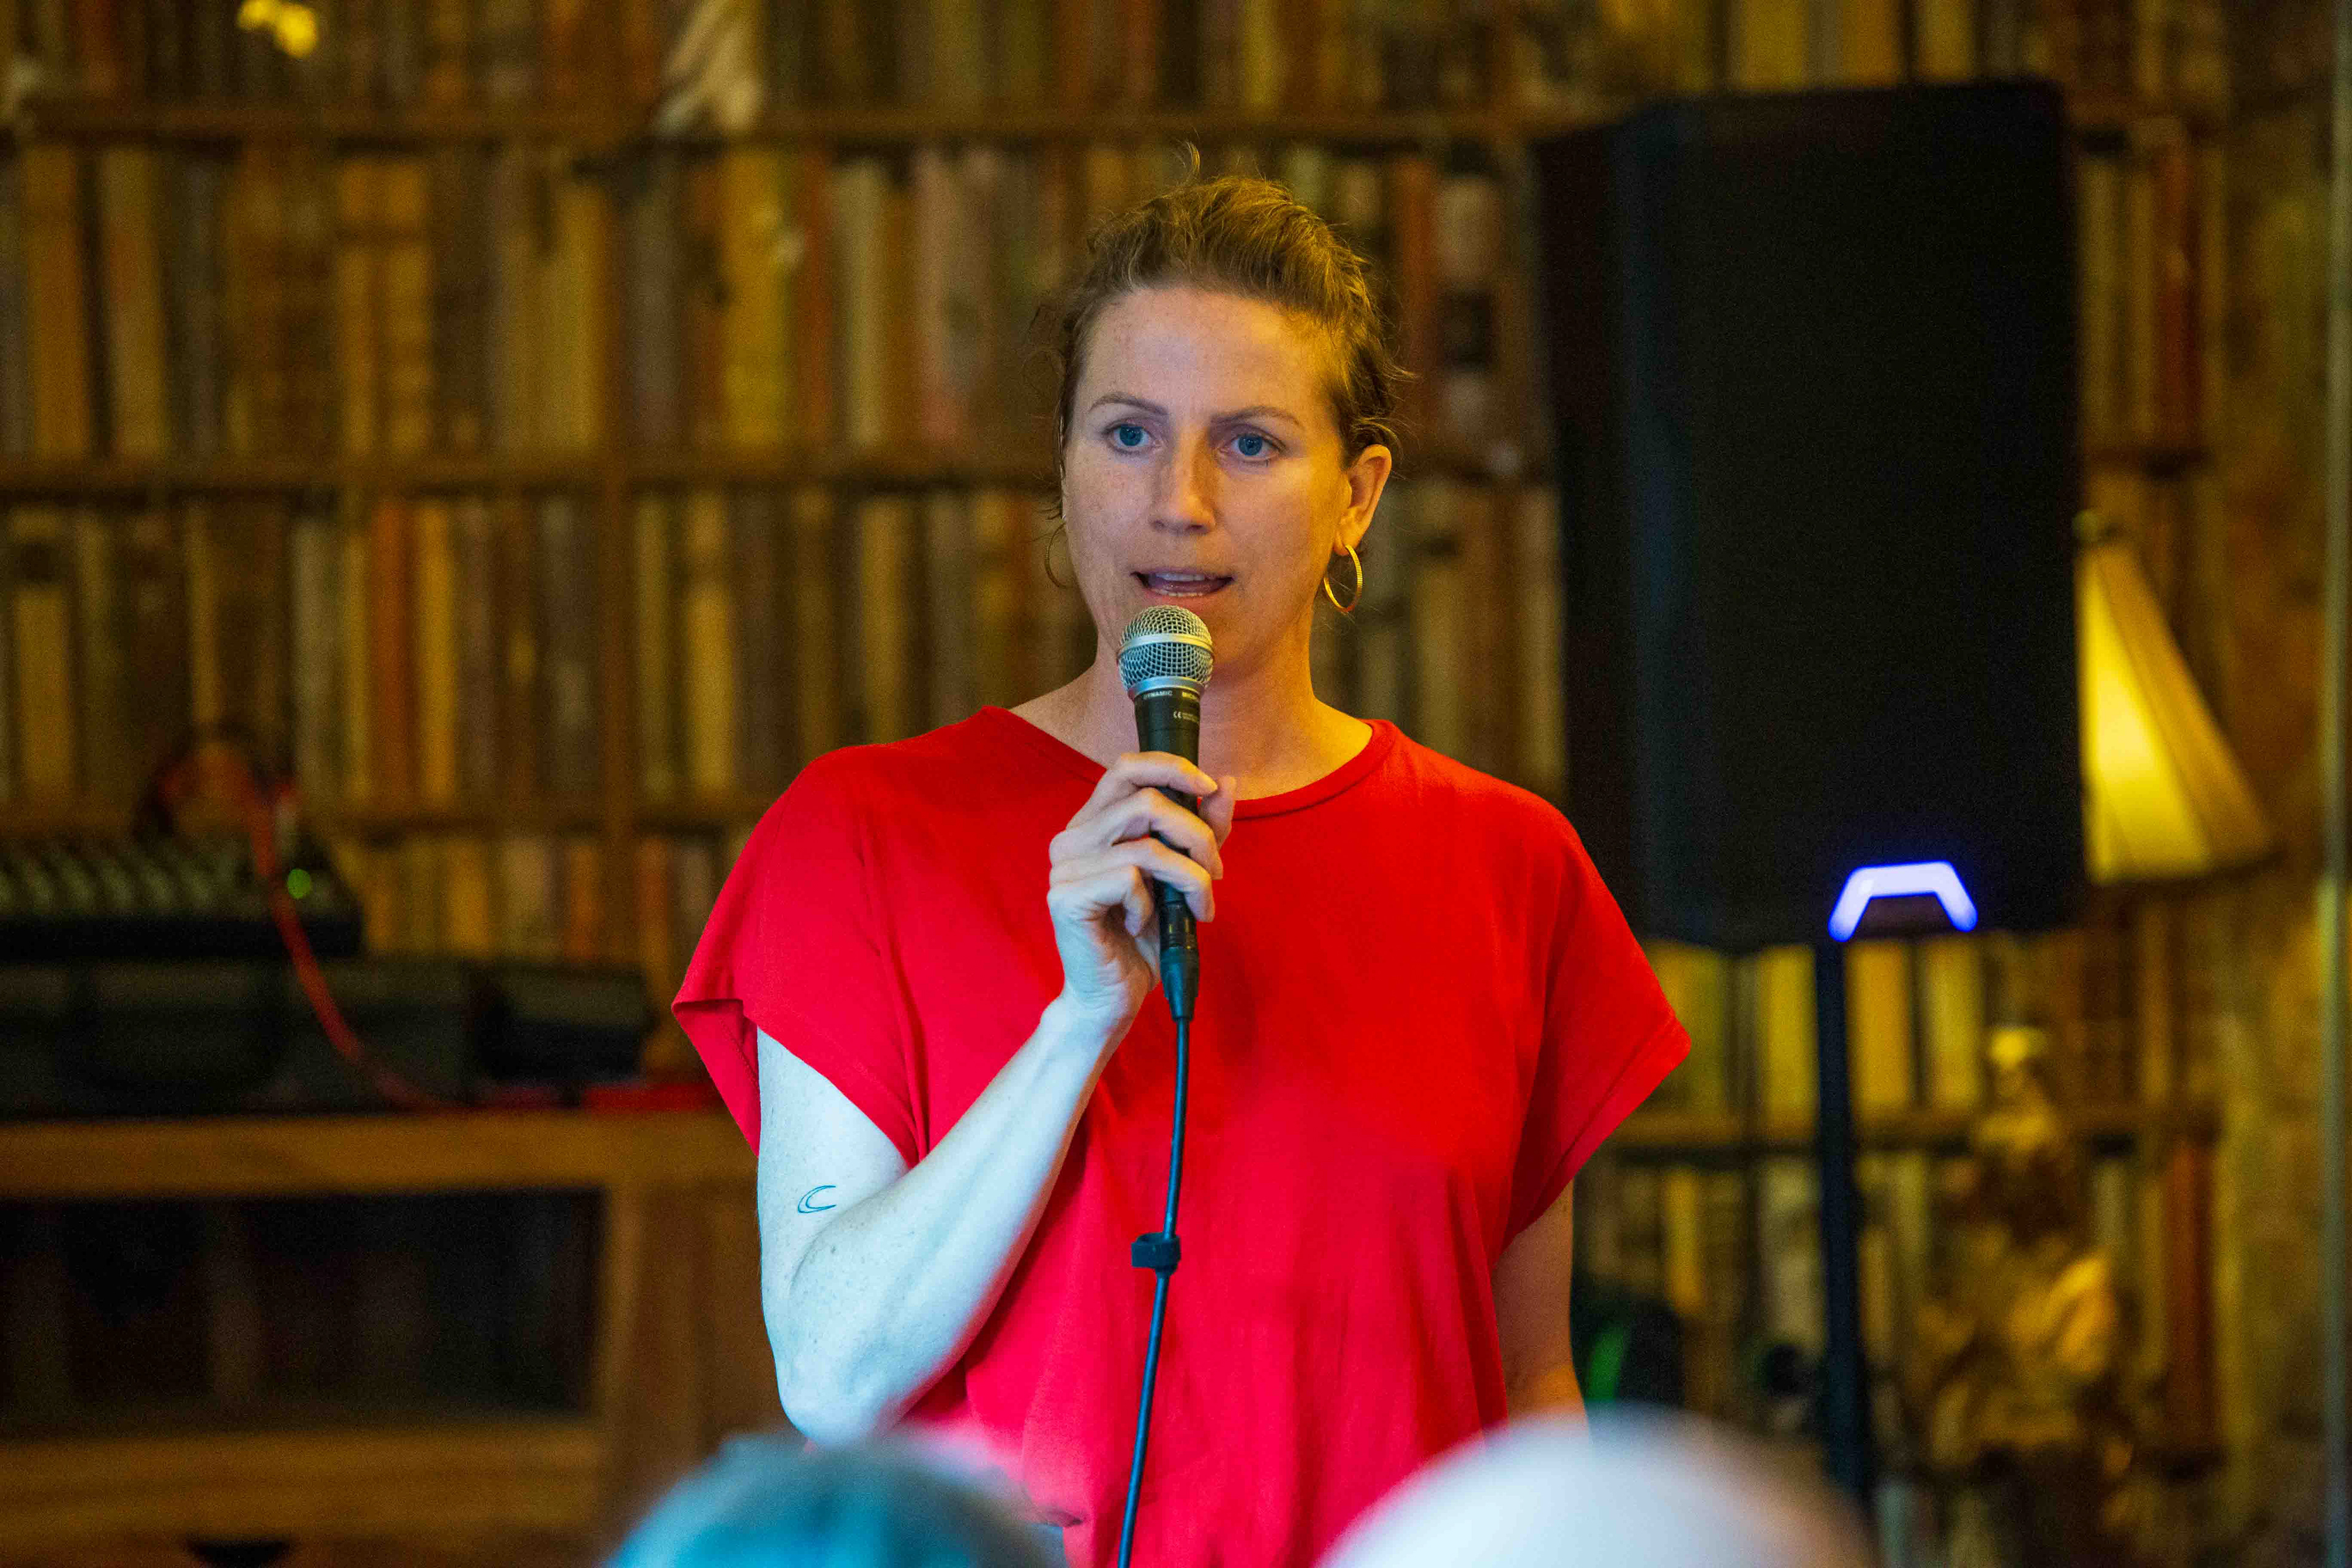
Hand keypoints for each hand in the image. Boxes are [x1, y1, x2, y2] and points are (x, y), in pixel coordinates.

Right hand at [1046, 752, 1236, 1038]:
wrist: (1112, 997)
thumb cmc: (1144, 938)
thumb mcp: (1182, 876)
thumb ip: (1201, 830)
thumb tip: (1227, 782)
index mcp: (1094, 824)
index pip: (1126, 768)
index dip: (1171, 768)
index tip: (1208, 787)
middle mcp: (1072, 837)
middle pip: (1147, 802)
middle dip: (1197, 836)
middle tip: (1215, 874)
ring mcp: (1065, 866)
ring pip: (1148, 844)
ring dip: (1190, 876)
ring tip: (1198, 906)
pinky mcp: (1067, 897)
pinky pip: (1130, 879)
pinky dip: (1152, 905)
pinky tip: (1144, 926)